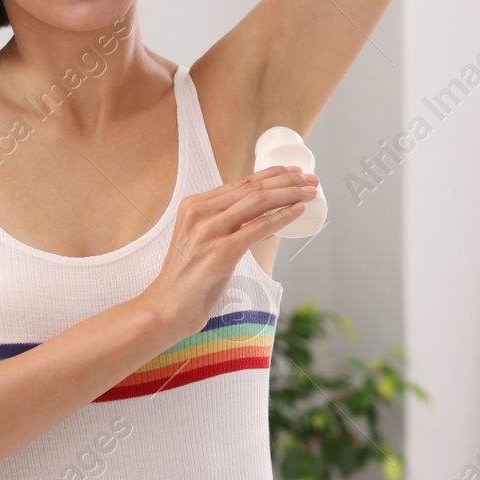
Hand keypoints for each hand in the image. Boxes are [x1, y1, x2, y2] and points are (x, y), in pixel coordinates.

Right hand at [139, 165, 319, 340]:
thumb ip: (224, 224)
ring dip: (290, 194)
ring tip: (310, 193)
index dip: (272, 174)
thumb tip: (264, 217)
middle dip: (287, 180)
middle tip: (311, 180)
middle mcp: (200, 212)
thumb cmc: (189, 277)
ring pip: (258, 201)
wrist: (168, 306)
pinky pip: (259, 227)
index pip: (241, 182)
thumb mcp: (201, 239)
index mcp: (194, 205)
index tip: (294, 172)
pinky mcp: (222, 251)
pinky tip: (297, 212)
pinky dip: (282, 217)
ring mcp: (210, 231)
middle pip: (253, 187)